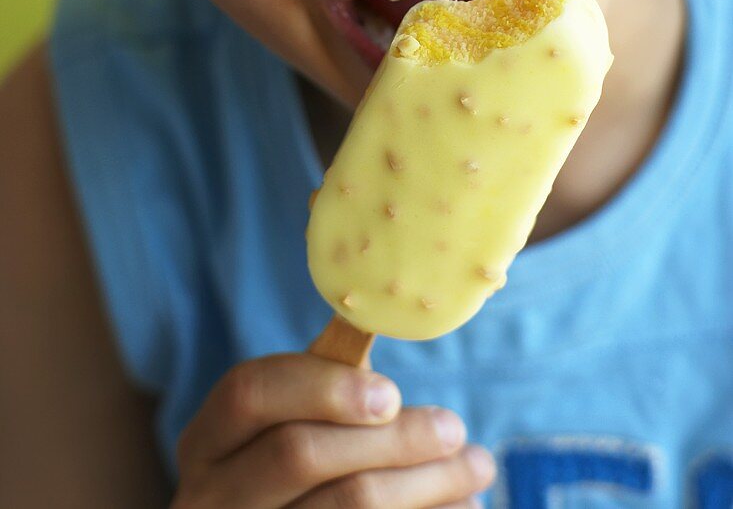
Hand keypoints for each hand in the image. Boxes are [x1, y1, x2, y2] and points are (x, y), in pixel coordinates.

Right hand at [171, 352, 494, 506]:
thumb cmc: (291, 461)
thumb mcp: (288, 422)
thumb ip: (324, 381)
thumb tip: (390, 311)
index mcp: (207, 440)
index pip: (248, 393)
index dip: (319, 386)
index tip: (391, 392)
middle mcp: (209, 497)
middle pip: (300, 455)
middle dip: (390, 438)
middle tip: (455, 428)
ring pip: (343, 506)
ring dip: (425, 484)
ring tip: (477, 466)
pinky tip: (462, 507)